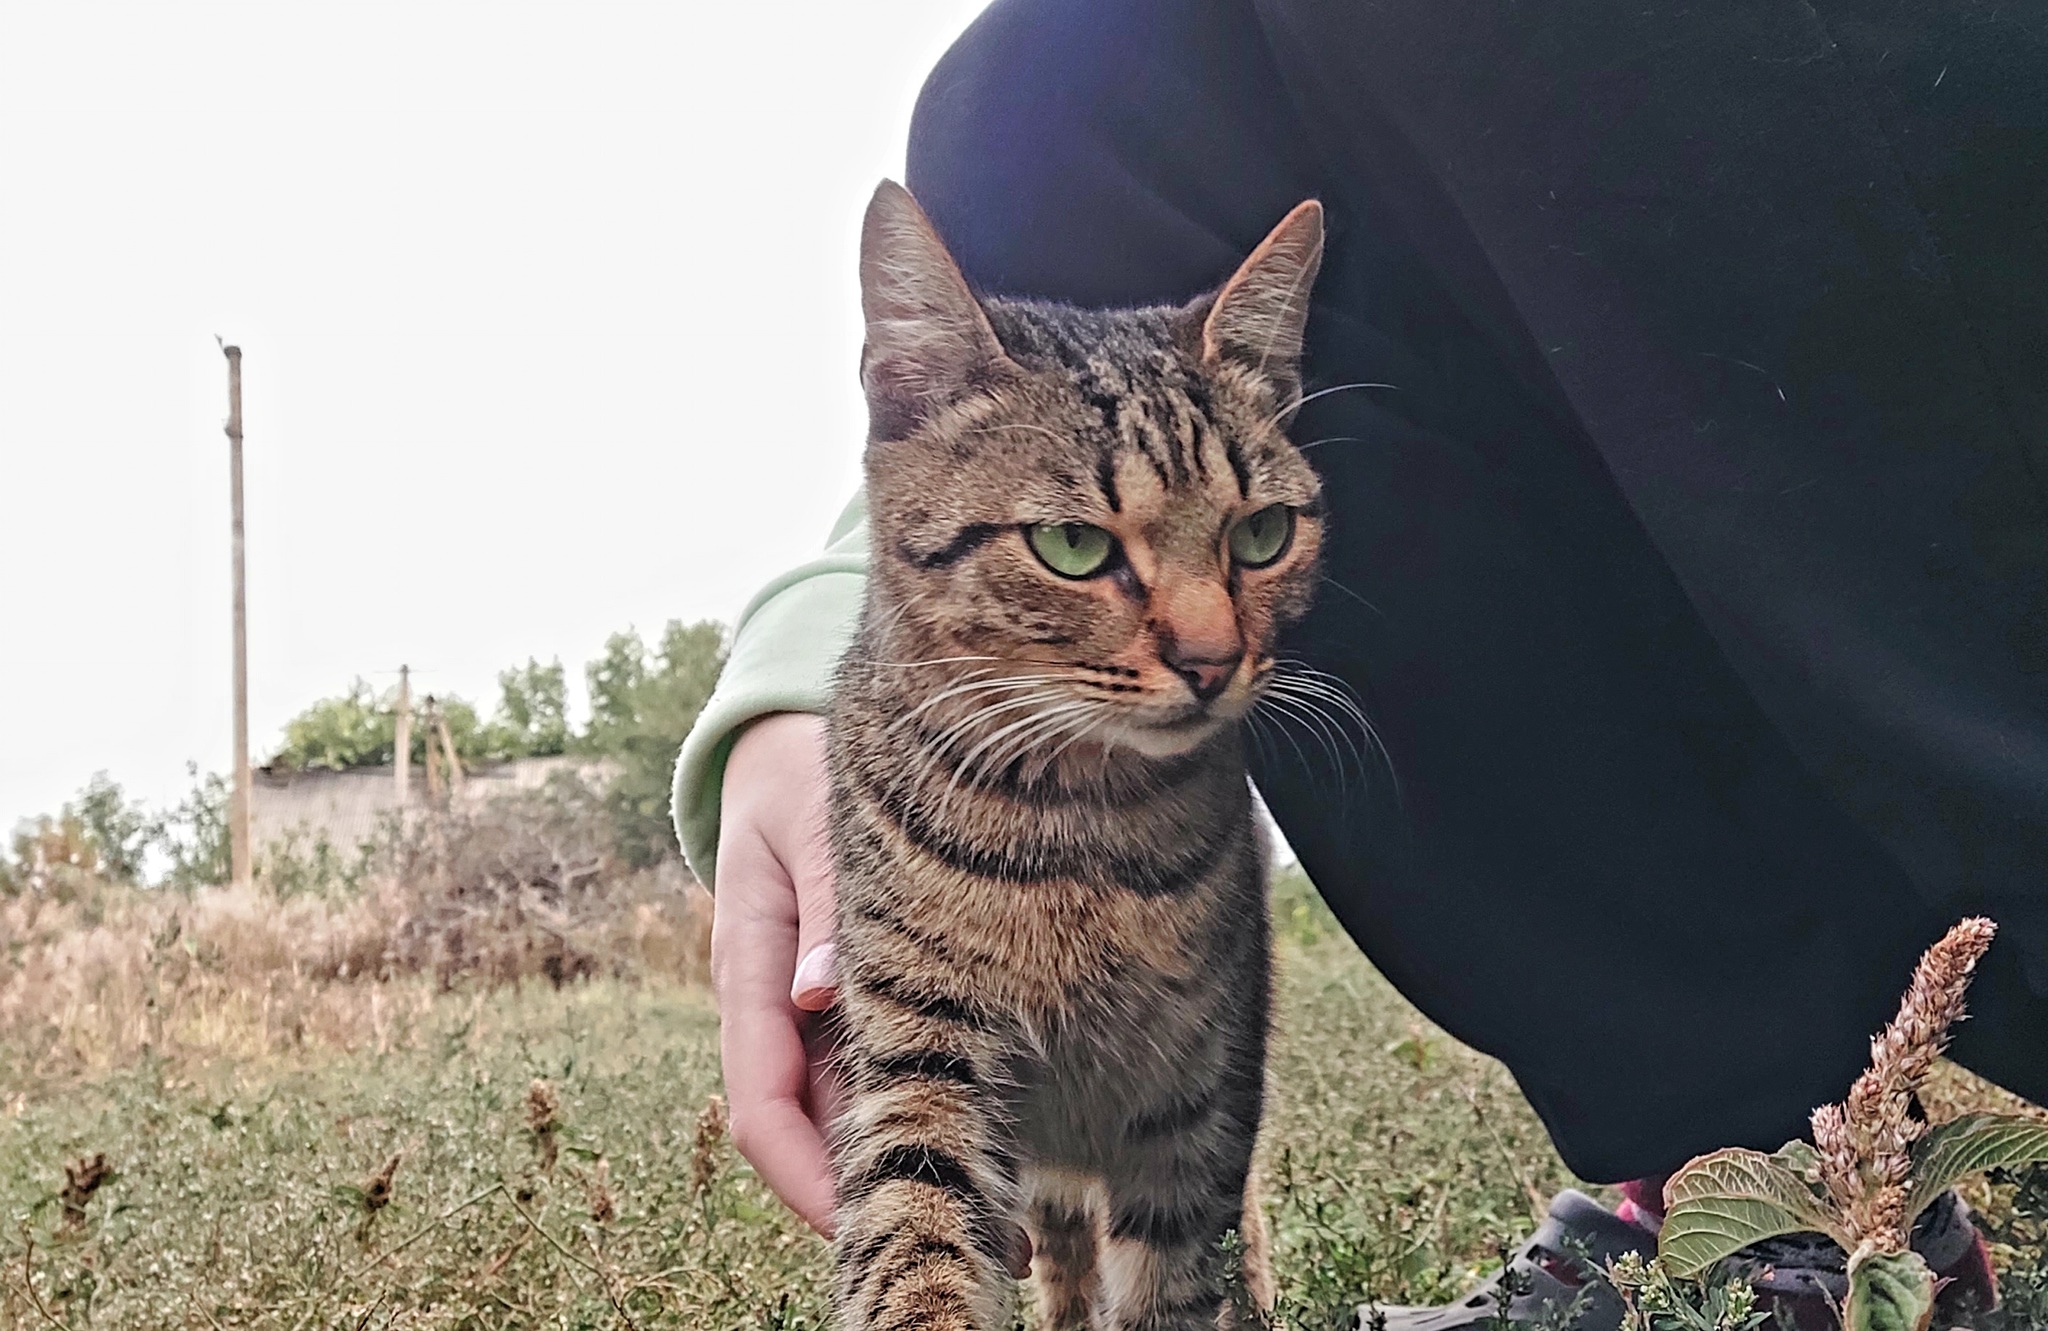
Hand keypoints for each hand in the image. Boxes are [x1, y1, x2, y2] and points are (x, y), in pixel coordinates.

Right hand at [709, 710, 1034, 1274]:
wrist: (780, 743)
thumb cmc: (793, 778)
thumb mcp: (808, 826)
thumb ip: (820, 905)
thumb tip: (818, 993)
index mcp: (747, 972)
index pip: (760, 1107)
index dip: (806, 1179)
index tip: (868, 1222)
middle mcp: (776, 1003)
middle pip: (809, 1131)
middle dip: (873, 1195)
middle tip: (978, 1240)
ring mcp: (810, 1004)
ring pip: (846, 1109)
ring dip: (909, 1159)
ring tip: (1006, 1220)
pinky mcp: (848, 992)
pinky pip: (876, 1067)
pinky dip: (922, 1110)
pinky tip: (994, 1138)